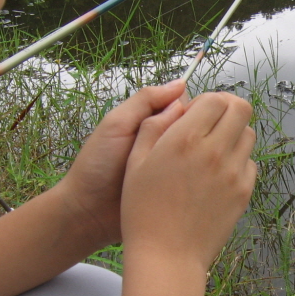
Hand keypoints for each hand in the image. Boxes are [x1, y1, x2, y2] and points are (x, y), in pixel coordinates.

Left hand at [53, 79, 186, 249]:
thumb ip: (144, 101)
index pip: (185, 105)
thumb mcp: (117, 124)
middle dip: (199, 132)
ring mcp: (173, 167)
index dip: (195, 109)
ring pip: (199, 152)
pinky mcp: (177, 188)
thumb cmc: (97, 165)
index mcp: (151, 122)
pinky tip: (204, 178)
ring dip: (202, 154)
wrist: (89, 212)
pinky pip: (196, 176)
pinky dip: (202, 174)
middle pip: (195, 128)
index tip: (200, 117)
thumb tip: (180, 84)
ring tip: (199, 162)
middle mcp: (165, 141)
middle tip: (194, 144)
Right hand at [119, 92, 255, 273]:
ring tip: (213, 150)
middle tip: (213, 122)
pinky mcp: (243, 192)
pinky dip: (239, 161)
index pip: (215, 99)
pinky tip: (218, 174)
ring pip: (249, 134)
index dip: (207, 100)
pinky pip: (250, 163)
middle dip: (228, 108)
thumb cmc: (143, 210)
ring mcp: (233, 173)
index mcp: (185, 139)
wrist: (166, 255)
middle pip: (241, 109)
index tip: (196, 112)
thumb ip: (156, 125)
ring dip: (234, 134)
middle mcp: (214, 152)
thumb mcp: (135, 161)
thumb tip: (179, 104)